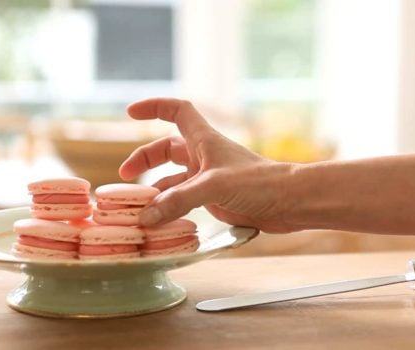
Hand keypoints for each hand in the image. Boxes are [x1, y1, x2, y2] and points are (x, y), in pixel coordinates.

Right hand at [119, 98, 294, 231]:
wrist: (289, 202)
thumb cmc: (258, 182)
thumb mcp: (214, 187)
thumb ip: (178, 200)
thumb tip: (145, 216)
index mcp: (204, 140)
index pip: (177, 111)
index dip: (154, 107)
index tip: (131, 112)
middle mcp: (204, 157)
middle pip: (166, 149)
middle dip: (144, 159)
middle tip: (125, 177)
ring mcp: (209, 179)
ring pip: (173, 179)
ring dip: (155, 190)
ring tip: (137, 206)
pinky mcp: (215, 200)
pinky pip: (184, 201)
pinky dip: (170, 209)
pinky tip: (160, 222)